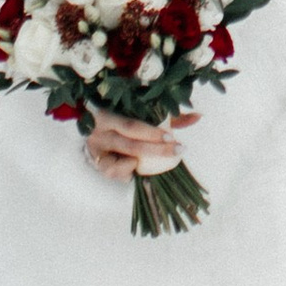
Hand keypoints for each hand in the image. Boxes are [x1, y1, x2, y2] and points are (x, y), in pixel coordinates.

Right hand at [82, 109, 199, 177]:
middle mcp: (98, 132)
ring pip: (118, 164)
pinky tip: (136, 166)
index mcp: (107, 114)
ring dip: (140, 165)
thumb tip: (197, 116)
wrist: (88, 123)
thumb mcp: (140, 111)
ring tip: (157, 160)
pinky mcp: (94, 163)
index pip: (131, 126)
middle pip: (130, 145)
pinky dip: (127, 172)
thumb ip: (166, 115)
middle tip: (179, 150)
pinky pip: (112, 173)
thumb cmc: (120, 115)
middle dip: (157, 150)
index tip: (174, 138)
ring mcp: (94, 149)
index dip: (153, 133)